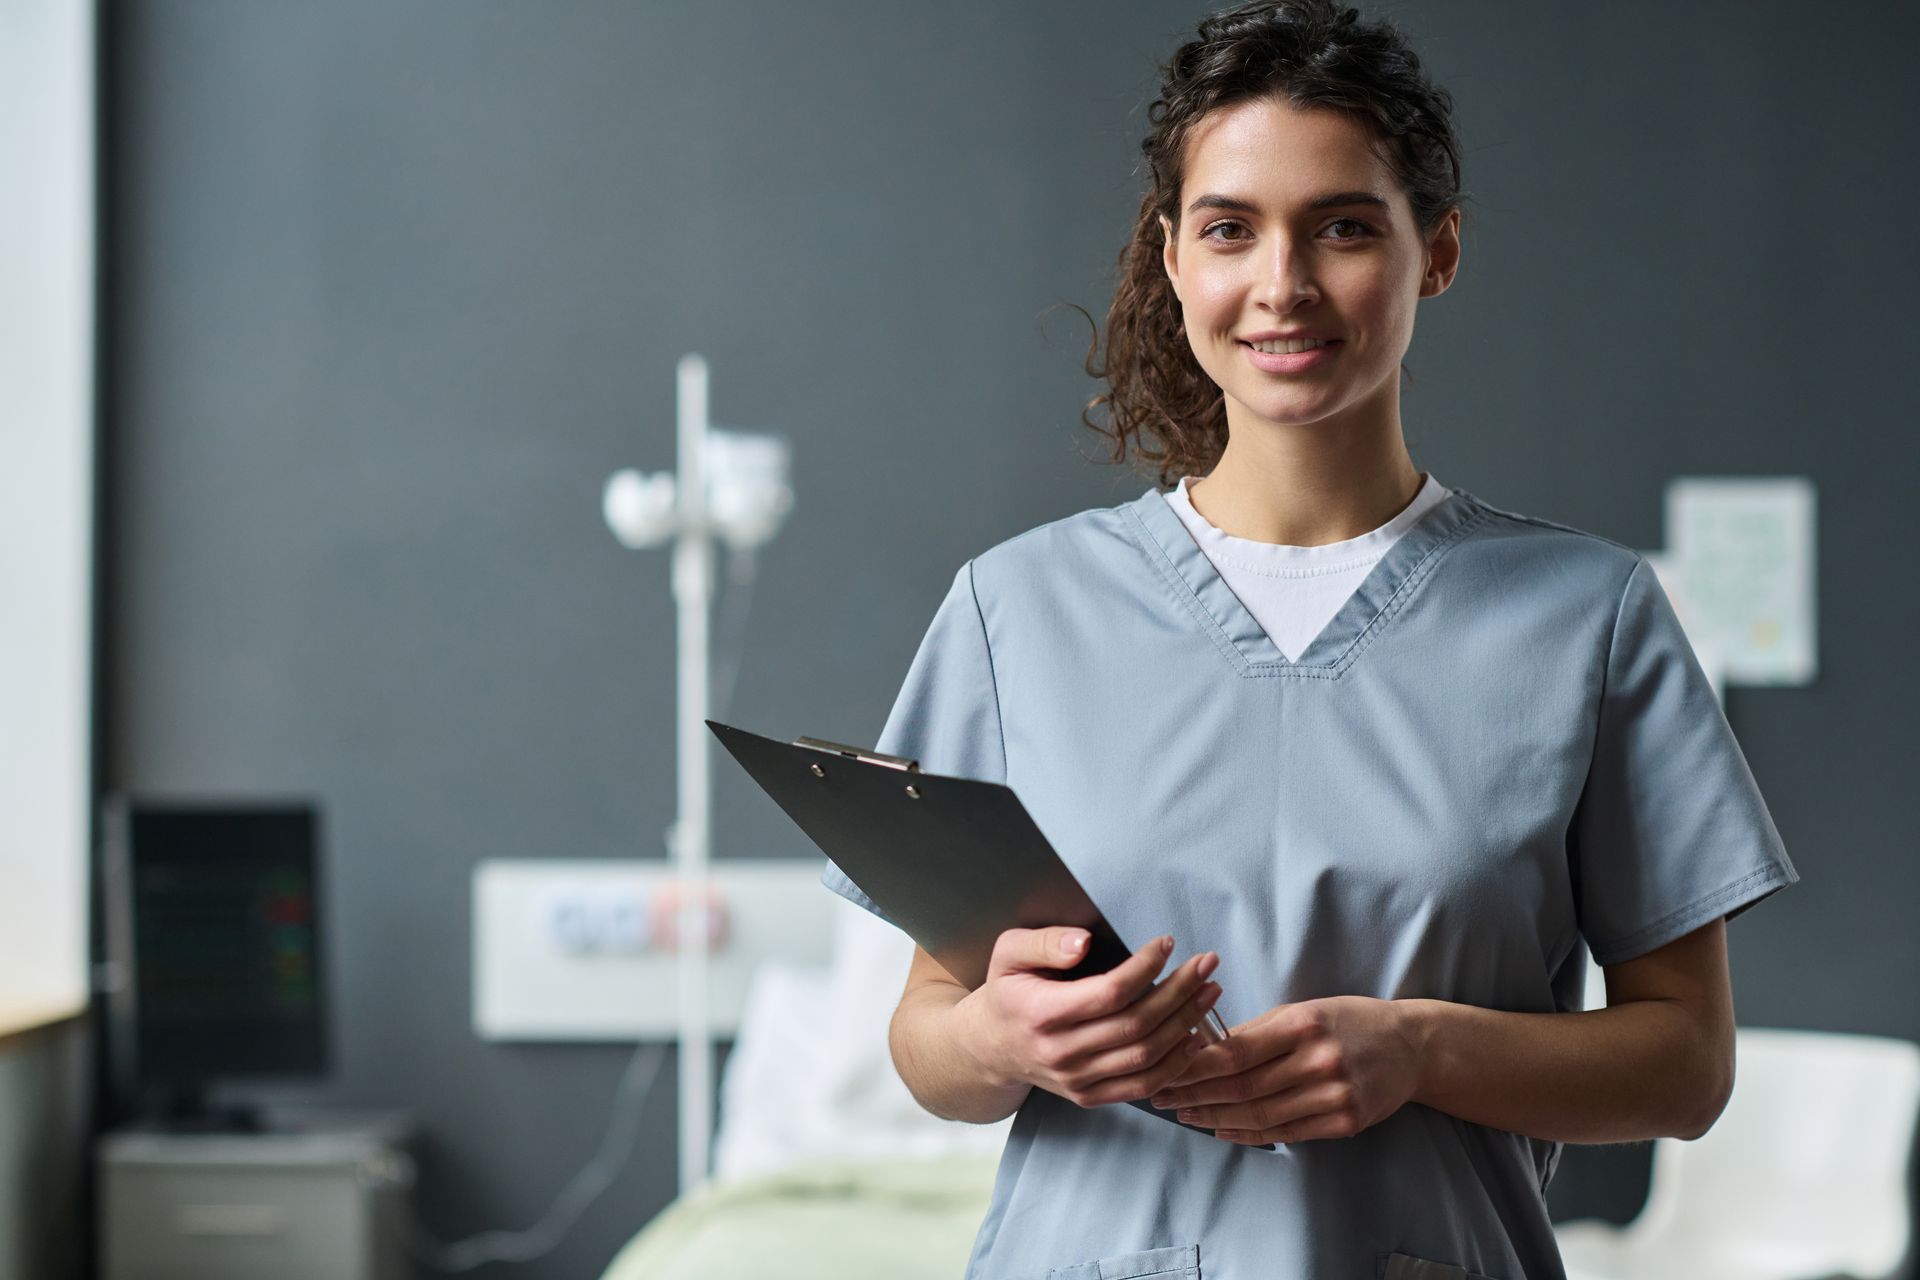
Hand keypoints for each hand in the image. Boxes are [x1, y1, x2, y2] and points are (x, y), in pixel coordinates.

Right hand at [956, 927, 1222, 1108]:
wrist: (989, 1048)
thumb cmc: (1007, 990)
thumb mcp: (1009, 953)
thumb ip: (1046, 943)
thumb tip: (1085, 943)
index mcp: (1041, 1014)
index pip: (1109, 993)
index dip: (1145, 968)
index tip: (1168, 942)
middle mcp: (1060, 1054)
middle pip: (1136, 1025)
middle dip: (1180, 991)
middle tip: (1208, 963)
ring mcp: (1077, 1081)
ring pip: (1146, 1057)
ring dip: (1187, 1024)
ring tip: (1211, 992)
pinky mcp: (1089, 1097)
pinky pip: (1143, 1087)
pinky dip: (1176, 1064)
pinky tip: (1196, 1035)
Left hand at [1148, 995, 1420, 1144]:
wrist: (1409, 1047)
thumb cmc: (1347, 1021)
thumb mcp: (1303, 1010)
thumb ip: (1256, 1030)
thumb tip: (1201, 1045)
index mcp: (1304, 1024)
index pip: (1236, 1051)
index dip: (1194, 1065)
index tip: (1165, 1070)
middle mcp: (1320, 1061)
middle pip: (1243, 1086)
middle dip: (1195, 1094)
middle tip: (1161, 1098)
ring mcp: (1335, 1095)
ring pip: (1261, 1115)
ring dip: (1215, 1118)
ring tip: (1185, 1116)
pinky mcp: (1346, 1122)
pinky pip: (1286, 1133)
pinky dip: (1249, 1134)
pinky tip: (1223, 1130)